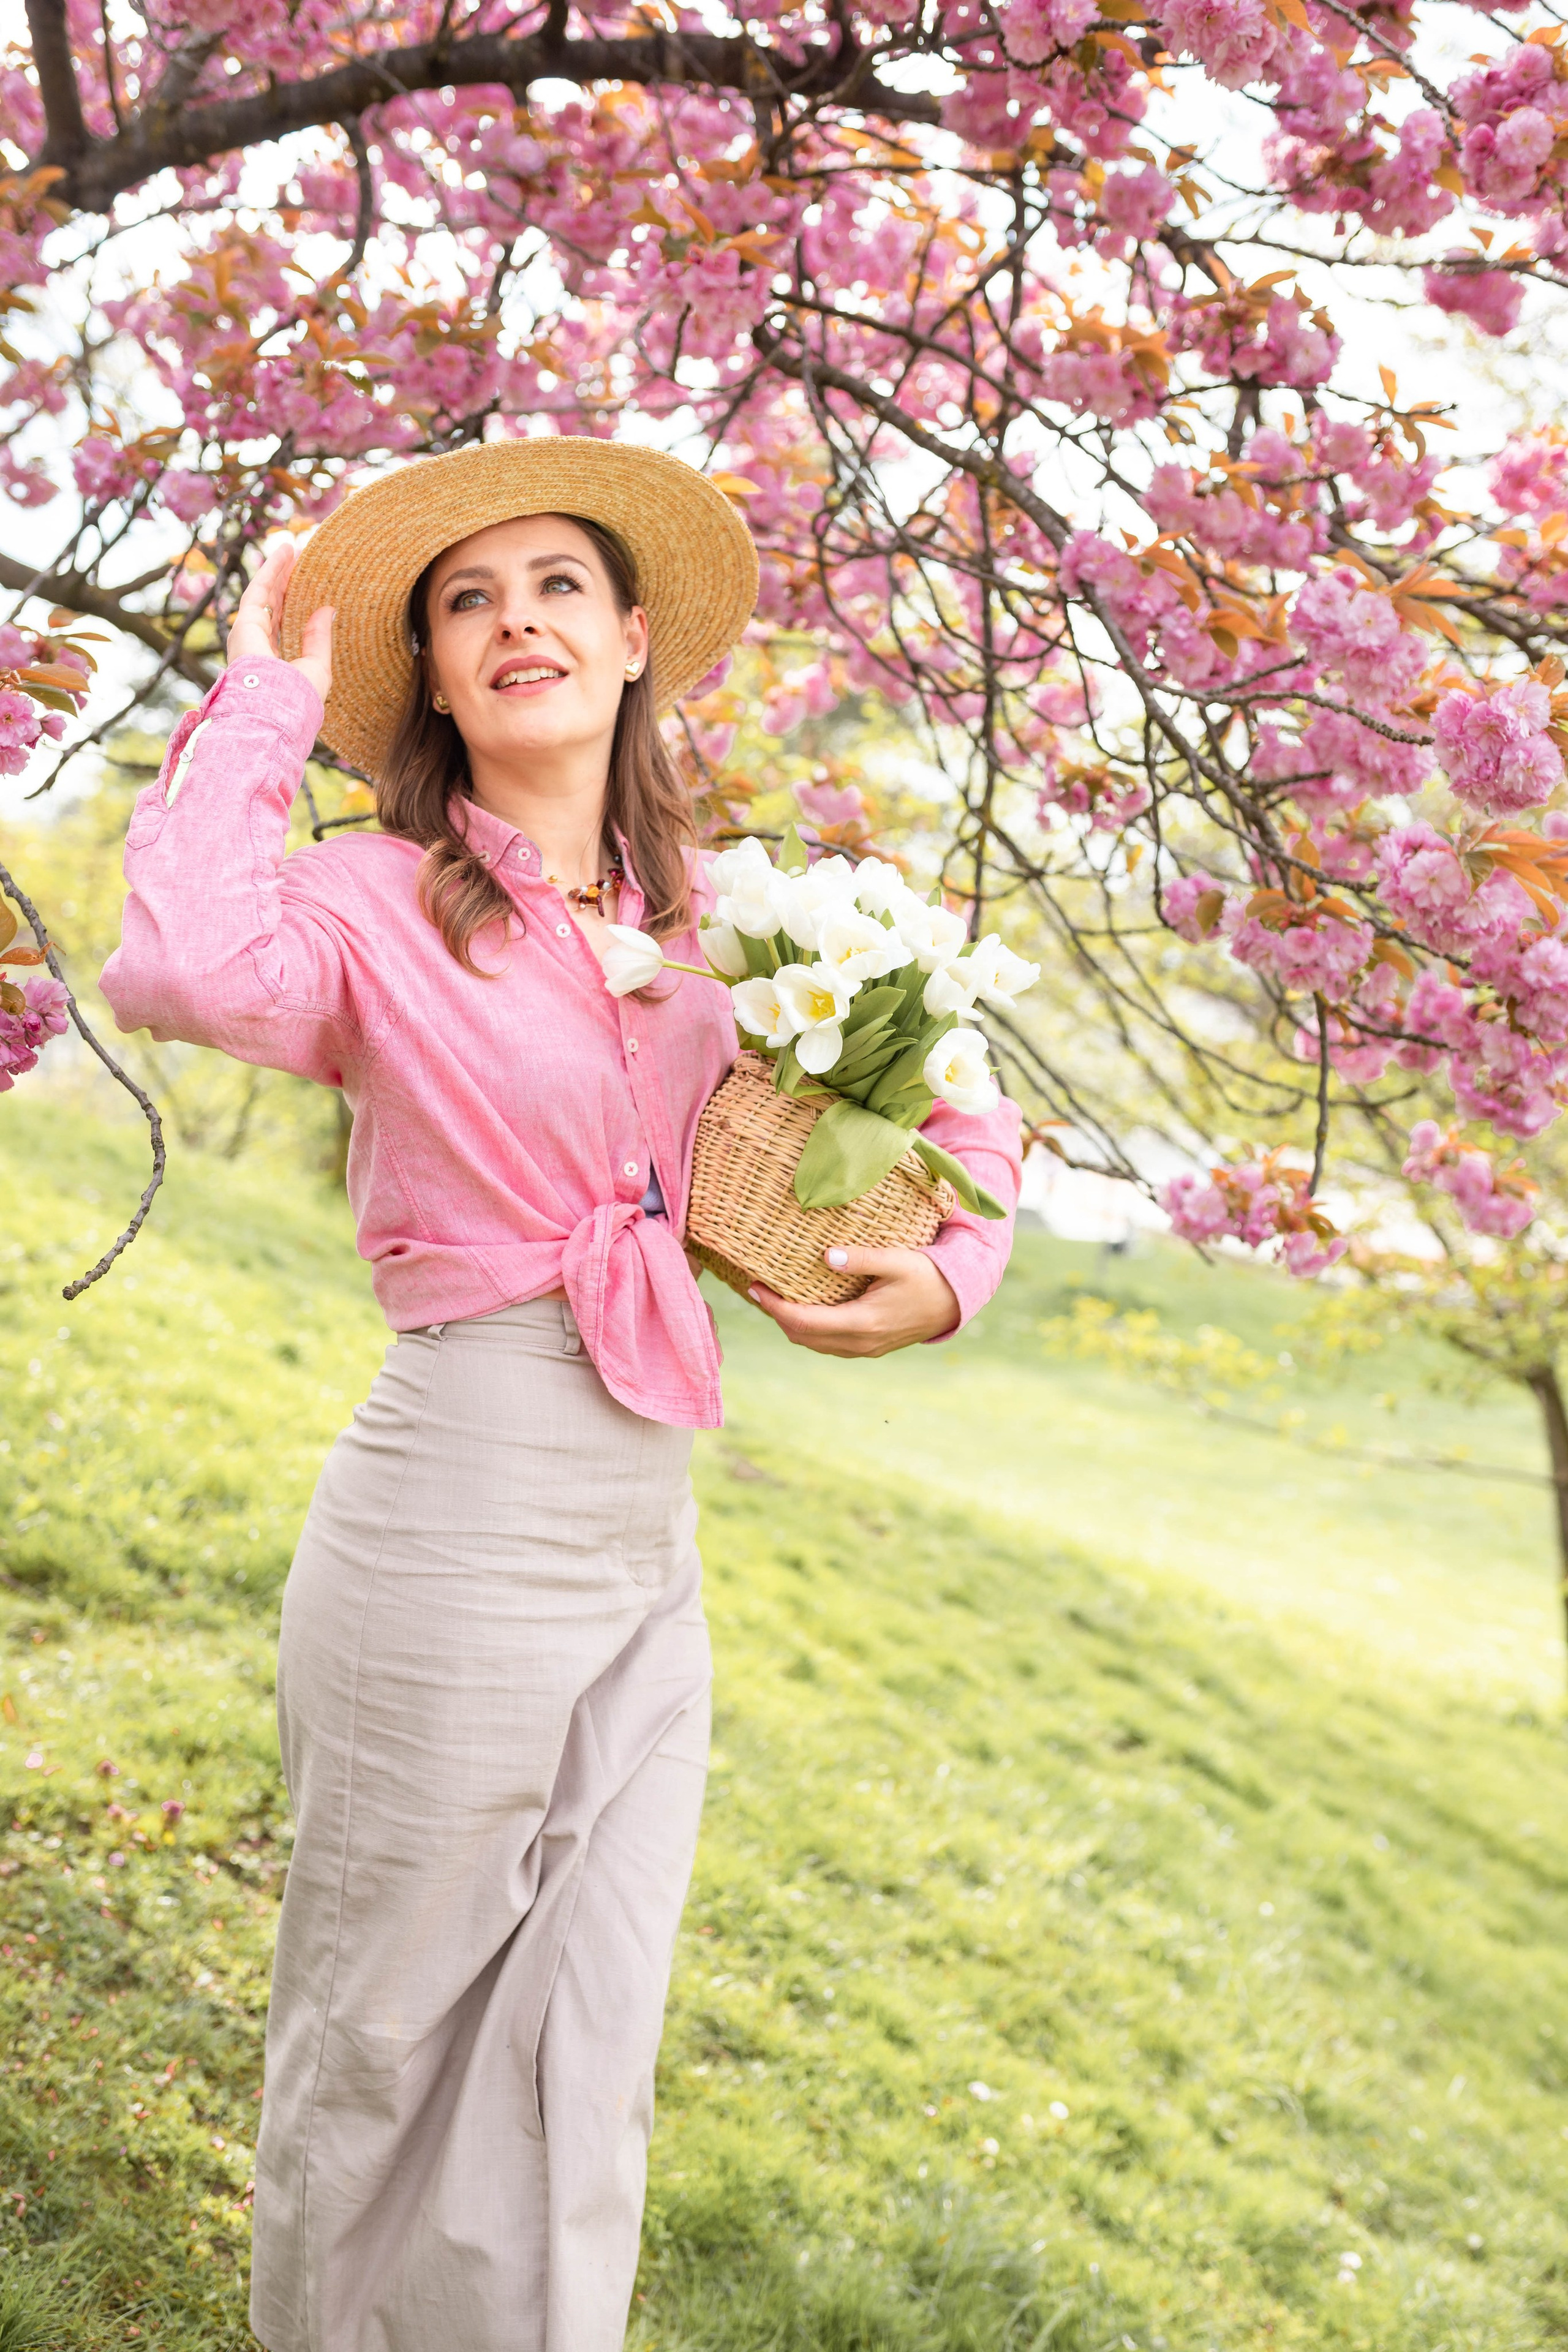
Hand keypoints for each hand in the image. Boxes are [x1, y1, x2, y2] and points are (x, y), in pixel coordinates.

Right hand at [229, 539, 333, 704]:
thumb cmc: (298, 696)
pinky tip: (284, 553)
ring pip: (266, 594)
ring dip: (279, 571)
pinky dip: (271, 569)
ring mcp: (250, 633)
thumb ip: (320, 638)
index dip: (295, 603)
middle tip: (302, 561)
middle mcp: (259, 646)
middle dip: (287, 583)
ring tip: (293, 550)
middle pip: (274, 606)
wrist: (276, 706)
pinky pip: (259, 589)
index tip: (309, 585)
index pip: (285, 624)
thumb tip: (328, 610)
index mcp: (275, 660)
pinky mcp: (245, 622)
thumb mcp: (318, 666)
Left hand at [748, 1245, 960, 1357]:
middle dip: (776, 1315)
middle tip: (758, 1289)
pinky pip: (827, 1344)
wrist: (955, 1304)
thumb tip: (828, 1255)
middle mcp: (859, 1343)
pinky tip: (804, 1309)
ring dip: (791, 1324)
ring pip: (813, 1344)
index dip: (774, 1307)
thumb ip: (862, 1258)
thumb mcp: (898, 1260)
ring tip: (775, 1298)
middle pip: (802, 1337)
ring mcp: (864, 1349)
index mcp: (863, 1323)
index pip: (804, 1322)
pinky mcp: (868, 1348)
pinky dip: (809, 1330)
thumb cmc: (928, 1277)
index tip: (754, 1287)